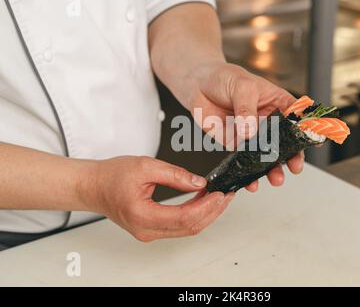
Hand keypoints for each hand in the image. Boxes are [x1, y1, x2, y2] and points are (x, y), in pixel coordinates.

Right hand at [81, 156, 233, 241]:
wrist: (93, 186)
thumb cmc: (111, 176)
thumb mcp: (146, 166)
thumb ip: (175, 174)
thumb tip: (200, 182)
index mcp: (142, 215)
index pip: (185, 217)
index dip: (207, 206)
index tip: (221, 194)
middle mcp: (146, 230)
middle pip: (190, 227)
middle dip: (213, 211)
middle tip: (227, 195)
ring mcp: (149, 232)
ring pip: (187, 228)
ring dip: (206, 213)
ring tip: (218, 196)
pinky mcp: (151, 229)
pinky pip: (179, 225)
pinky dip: (194, 214)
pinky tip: (203, 201)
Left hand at [185, 62, 304, 191]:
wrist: (198, 85)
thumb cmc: (224, 77)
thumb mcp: (242, 86)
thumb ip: (247, 108)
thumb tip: (249, 131)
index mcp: (276, 103)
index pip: (297, 117)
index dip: (307, 129)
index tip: (314, 142)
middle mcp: (267, 121)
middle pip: (285, 142)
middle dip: (292, 156)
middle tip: (295, 166)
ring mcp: (252, 134)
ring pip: (267, 155)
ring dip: (273, 169)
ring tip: (276, 178)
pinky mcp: (235, 144)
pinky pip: (245, 161)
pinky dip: (249, 173)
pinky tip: (251, 181)